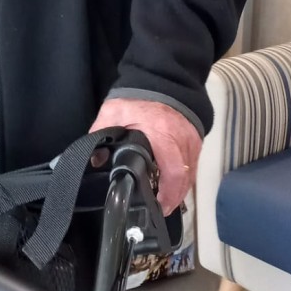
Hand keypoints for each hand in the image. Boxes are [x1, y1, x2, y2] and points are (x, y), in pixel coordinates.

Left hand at [89, 98, 201, 214]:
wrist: (161, 79)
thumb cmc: (136, 98)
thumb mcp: (114, 112)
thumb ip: (102, 133)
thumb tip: (94, 160)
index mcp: (162, 134)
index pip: (172, 172)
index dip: (167, 194)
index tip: (157, 207)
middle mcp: (182, 140)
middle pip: (184, 178)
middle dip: (174, 198)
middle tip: (161, 210)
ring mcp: (192, 141)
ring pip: (191, 174)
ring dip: (180, 190)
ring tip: (165, 203)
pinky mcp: (196, 140)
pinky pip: (193, 166)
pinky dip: (184, 178)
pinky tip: (173, 186)